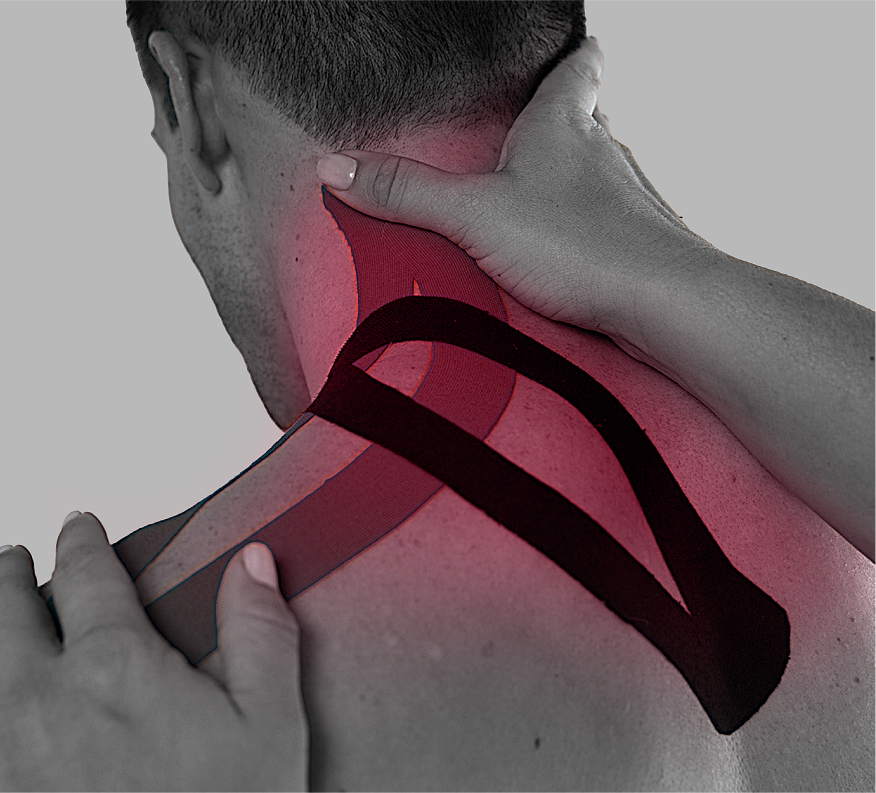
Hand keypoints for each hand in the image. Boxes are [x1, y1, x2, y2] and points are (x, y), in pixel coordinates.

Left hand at [0, 513, 307, 792]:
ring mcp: (3, 751)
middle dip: (8, 573)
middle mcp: (38, 701)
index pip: (86, 575)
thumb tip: (253, 563)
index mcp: (114, 669)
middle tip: (14, 559)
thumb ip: (260, 631)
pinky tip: (2, 692)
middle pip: (5, 610)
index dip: (81, 540)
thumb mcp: (268, 725)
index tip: (79, 526)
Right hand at [316, 36, 712, 334]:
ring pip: (593, 181)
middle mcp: (603, 155)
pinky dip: (576, 239)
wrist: (659, 301)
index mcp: (565, 127)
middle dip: (556, 130)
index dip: (572, 57)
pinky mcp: (632, 247)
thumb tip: (341, 169)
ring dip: (564, 190)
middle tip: (524, 142)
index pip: (577, 69)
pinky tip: (555, 266)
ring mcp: (624, 202)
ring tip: (529, 211)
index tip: (568, 53)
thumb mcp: (474, 216)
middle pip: (584, 124)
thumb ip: (407, 194)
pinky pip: (599, 232)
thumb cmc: (585, 246)